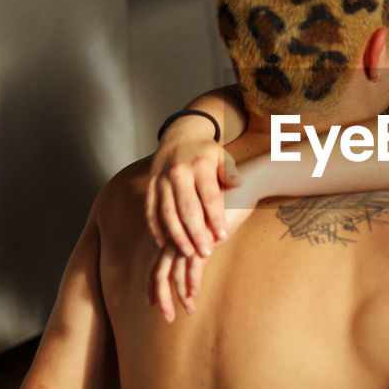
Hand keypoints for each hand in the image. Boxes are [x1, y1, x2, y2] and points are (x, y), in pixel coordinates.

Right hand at [145, 118, 241, 256]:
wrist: (181, 135)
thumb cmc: (207, 152)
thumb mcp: (222, 156)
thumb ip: (229, 171)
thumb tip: (238, 183)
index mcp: (200, 166)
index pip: (209, 197)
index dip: (216, 218)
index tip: (222, 236)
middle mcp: (178, 173)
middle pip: (187, 209)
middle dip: (196, 233)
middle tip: (205, 252)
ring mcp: (161, 180)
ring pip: (168, 213)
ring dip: (177, 236)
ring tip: (188, 253)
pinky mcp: (150, 186)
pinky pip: (151, 210)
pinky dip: (155, 228)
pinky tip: (164, 244)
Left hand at [147, 198, 257, 320]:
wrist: (241, 187)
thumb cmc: (227, 206)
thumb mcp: (210, 229)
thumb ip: (201, 243)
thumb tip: (199, 259)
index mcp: (177, 234)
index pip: (158, 263)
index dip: (153, 283)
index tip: (152, 302)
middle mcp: (178, 237)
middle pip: (160, 271)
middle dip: (161, 296)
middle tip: (166, 317)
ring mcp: (189, 238)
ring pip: (174, 272)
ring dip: (179, 295)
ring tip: (187, 311)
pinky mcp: (203, 238)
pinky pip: (193, 265)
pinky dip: (193, 282)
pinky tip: (194, 294)